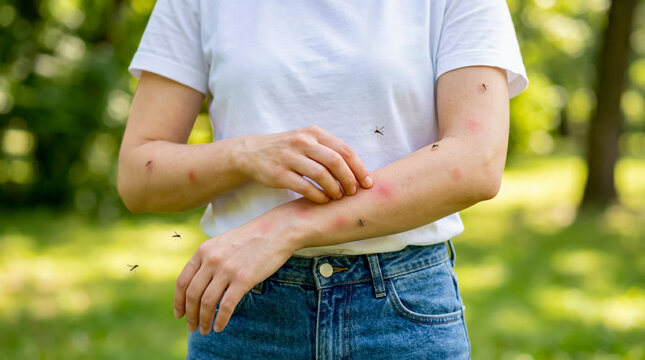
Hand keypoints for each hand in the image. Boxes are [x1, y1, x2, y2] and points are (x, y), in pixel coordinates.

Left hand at [173, 215, 296, 333]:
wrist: (278, 229)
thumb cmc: (252, 237)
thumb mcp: (223, 242)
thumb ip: (210, 258)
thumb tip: (201, 282)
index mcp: (204, 250)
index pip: (183, 281)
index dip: (178, 301)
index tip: (179, 314)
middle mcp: (211, 260)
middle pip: (192, 295)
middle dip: (190, 315)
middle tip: (192, 327)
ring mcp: (227, 269)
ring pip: (207, 303)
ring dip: (203, 320)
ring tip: (205, 330)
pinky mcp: (244, 278)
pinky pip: (226, 306)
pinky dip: (220, 320)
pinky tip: (219, 327)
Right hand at [236, 125, 372, 202]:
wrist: (252, 153)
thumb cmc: (288, 149)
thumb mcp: (307, 140)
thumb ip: (328, 150)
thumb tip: (357, 170)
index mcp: (314, 133)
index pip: (344, 150)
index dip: (359, 168)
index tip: (368, 183)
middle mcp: (303, 142)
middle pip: (335, 162)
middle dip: (349, 180)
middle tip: (353, 192)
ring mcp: (290, 157)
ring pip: (321, 175)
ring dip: (334, 189)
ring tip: (338, 197)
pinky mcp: (279, 173)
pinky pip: (305, 187)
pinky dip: (318, 196)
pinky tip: (323, 200)